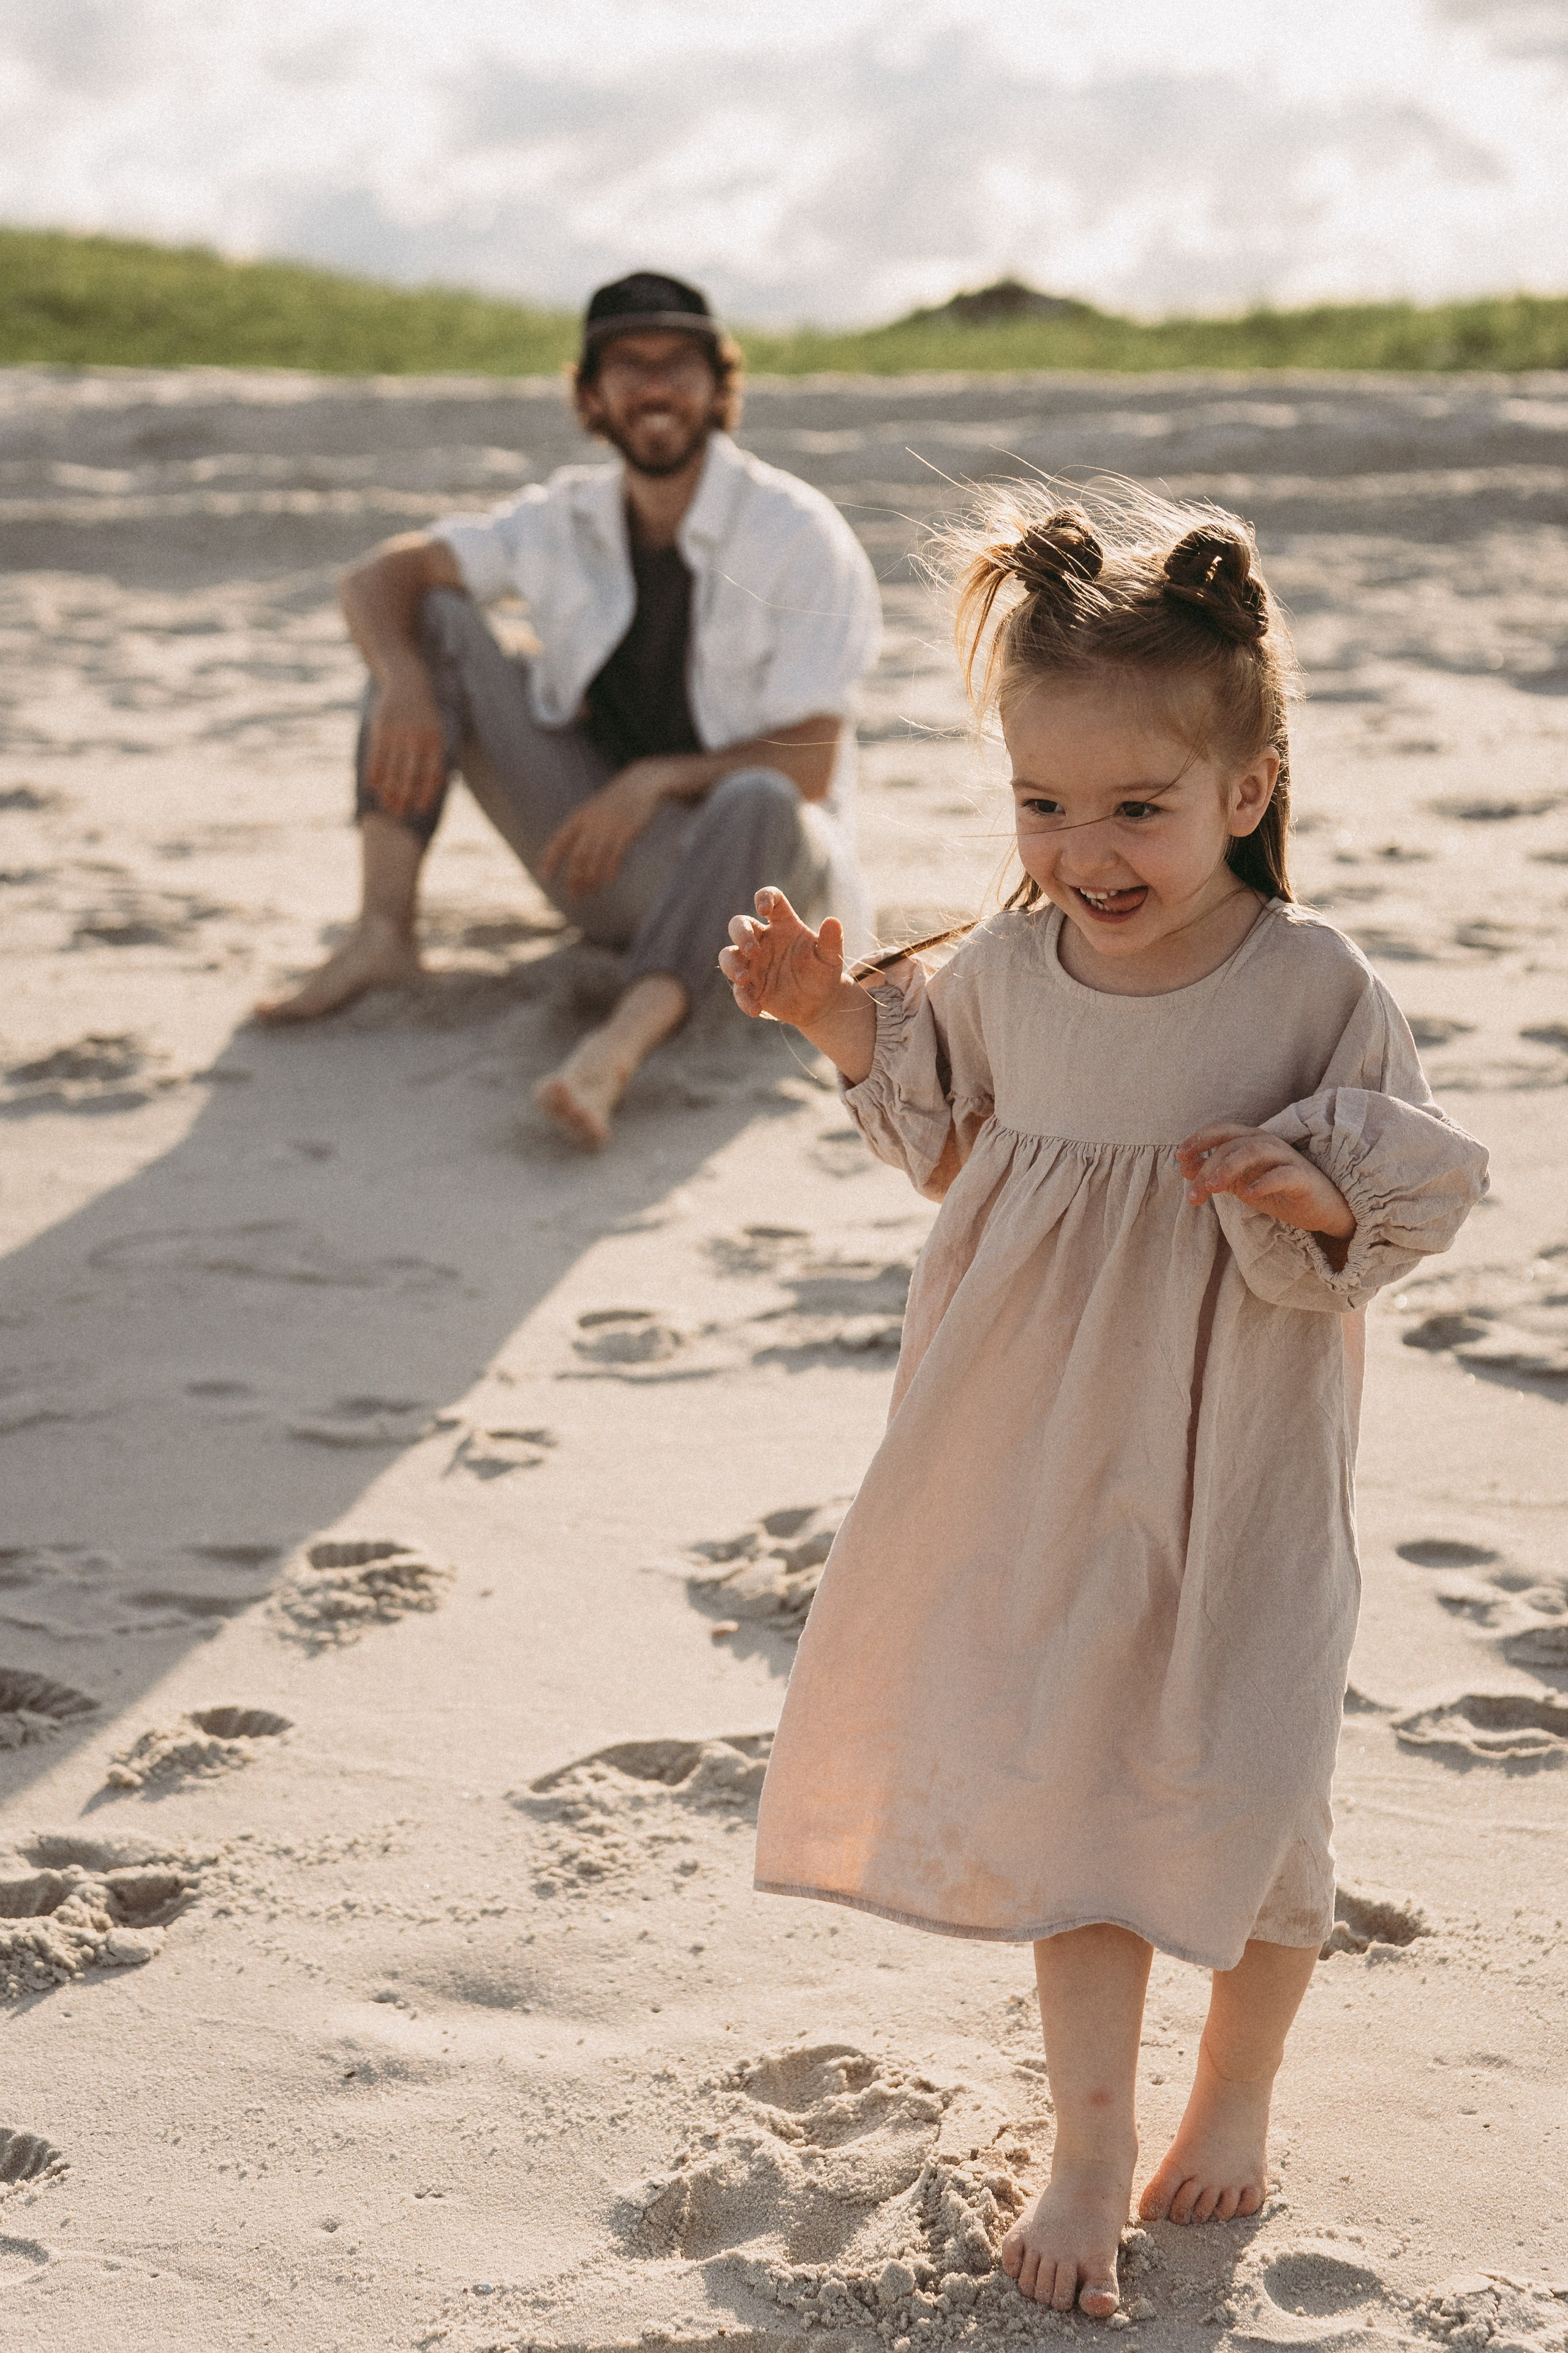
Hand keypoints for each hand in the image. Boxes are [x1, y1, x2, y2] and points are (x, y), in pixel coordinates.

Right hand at [363, 667, 447, 818]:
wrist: (407, 682)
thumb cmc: (424, 715)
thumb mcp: (435, 732)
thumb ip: (434, 758)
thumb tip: (434, 789)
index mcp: (435, 741)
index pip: (432, 775)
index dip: (425, 794)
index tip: (419, 810)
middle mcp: (418, 738)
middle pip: (410, 776)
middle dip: (404, 797)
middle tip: (398, 813)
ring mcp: (398, 734)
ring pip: (392, 769)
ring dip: (388, 790)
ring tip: (385, 804)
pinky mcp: (382, 728)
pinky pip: (377, 757)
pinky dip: (374, 774)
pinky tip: (373, 787)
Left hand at [539, 761, 670, 899]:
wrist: (640, 784)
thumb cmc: (616, 801)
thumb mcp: (594, 810)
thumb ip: (582, 829)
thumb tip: (575, 856)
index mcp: (579, 817)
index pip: (559, 841)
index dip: (550, 860)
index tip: (544, 878)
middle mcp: (591, 824)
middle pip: (578, 856)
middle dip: (574, 879)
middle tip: (575, 896)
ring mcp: (609, 828)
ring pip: (595, 860)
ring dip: (591, 880)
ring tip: (590, 893)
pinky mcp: (626, 833)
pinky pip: (615, 857)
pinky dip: (609, 872)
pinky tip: (607, 883)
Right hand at [720, 888, 851, 1026]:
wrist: (820, 1004)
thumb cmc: (823, 973)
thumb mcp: (830, 958)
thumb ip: (831, 941)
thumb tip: (833, 922)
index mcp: (784, 924)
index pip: (771, 899)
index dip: (763, 897)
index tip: (763, 909)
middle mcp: (763, 940)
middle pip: (739, 925)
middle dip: (741, 934)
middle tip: (753, 951)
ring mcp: (753, 963)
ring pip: (728, 955)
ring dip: (731, 965)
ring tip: (744, 978)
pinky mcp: (750, 987)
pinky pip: (738, 991)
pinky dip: (744, 999)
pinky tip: (756, 1009)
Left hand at [1178, 1122, 1355, 1241]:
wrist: (1320, 1208)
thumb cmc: (1278, 1191)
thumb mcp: (1241, 1182)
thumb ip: (1216, 1173)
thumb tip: (1185, 1166)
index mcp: (1251, 1141)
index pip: (1221, 1130)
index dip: (1199, 1139)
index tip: (1180, 1156)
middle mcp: (1268, 1143)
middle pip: (1232, 1144)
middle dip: (1208, 1167)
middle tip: (1193, 1194)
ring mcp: (1286, 1158)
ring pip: (1254, 1151)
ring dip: (1229, 1167)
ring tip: (1213, 1188)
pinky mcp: (1302, 1178)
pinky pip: (1283, 1174)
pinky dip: (1263, 1182)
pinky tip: (1248, 1194)